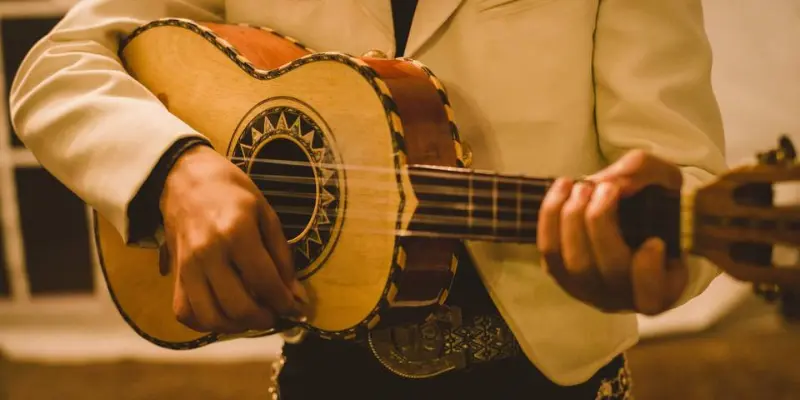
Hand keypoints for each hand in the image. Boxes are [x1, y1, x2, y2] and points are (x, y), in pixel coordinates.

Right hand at [160, 145, 306, 333]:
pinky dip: (206, 323)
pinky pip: (186, 313)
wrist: (184, 178)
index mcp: (236, 232)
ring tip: (252, 317)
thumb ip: (282, 257)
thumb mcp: (266, 214)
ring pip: (211, 317)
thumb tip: (296, 295)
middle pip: (239, 306)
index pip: (265, 282)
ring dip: (237, 327)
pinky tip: (224, 314)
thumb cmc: (232, 192)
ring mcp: (186, 267)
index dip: (285, 303)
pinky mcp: (174, 275)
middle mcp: (208, 253)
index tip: (297, 309)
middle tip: (275, 314)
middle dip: (264, 319)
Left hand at [537, 150, 687, 314]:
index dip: (648, 270)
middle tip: (606, 187)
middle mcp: (624, 296)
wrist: (626, 212)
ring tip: (582, 186)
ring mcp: (589, 290)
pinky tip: (563, 188)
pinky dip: (551, 217)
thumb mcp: (664, 179)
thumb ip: (643, 174)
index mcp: (662, 286)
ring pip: (575, 263)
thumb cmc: (653, 202)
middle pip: (610, 270)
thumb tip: (611, 183)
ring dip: (574, 218)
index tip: (655, 241)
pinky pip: (549, 252)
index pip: (651, 296)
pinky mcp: (561, 274)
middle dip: (603, 223)